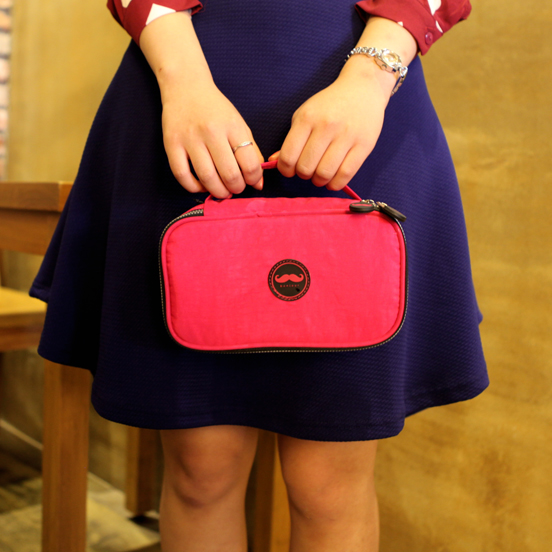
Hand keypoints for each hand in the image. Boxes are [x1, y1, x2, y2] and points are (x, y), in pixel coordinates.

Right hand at [161, 79, 263, 197]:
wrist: (185, 86)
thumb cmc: (215, 109)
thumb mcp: (239, 124)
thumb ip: (251, 152)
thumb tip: (258, 183)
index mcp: (232, 126)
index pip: (249, 163)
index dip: (254, 179)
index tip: (252, 182)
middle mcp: (211, 132)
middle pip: (229, 174)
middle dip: (236, 188)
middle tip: (236, 188)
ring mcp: (190, 139)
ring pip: (207, 178)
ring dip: (218, 192)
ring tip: (222, 191)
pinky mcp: (171, 144)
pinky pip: (182, 176)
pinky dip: (194, 187)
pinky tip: (202, 186)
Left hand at [274, 16, 416, 190]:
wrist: (362, 89)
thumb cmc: (329, 105)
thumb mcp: (305, 115)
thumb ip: (290, 140)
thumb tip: (274, 163)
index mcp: (307, 118)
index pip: (288, 157)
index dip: (286, 170)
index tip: (290, 170)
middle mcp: (326, 126)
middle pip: (306, 168)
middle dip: (303, 175)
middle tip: (308, 170)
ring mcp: (347, 136)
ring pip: (324, 174)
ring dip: (319, 181)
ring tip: (320, 175)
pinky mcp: (364, 145)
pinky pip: (345, 175)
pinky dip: (335, 184)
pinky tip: (333, 179)